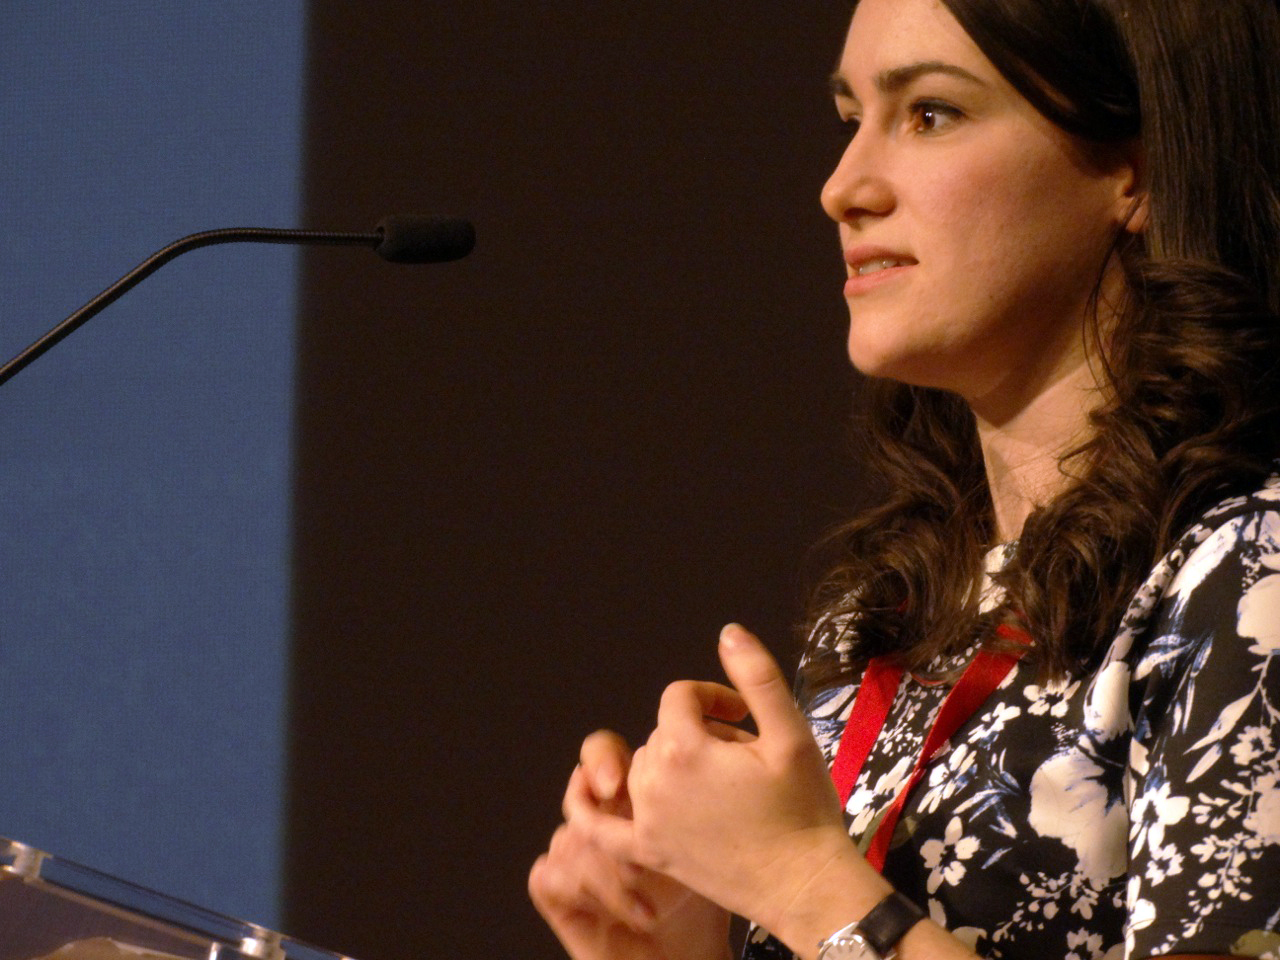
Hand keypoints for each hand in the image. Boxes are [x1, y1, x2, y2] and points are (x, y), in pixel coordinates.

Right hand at [529, 731, 731, 959]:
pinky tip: (636, 915)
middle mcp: (595, 819)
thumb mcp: (710, 838)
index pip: (600, 752)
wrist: (689, 955)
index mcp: (629, 795)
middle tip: (639, 863)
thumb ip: (696, 796)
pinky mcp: (555, 889)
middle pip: (576, 792)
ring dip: (609, 874)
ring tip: (650, 902)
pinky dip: (588, 894)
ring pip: (568, 839)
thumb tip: (702, 763)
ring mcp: (573, 852)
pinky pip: (549, 874)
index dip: (601, 760)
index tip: (617, 785)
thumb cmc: (702, 897)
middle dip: (603, 822)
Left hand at [569, 625, 860, 938]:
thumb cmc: (803, 809)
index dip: (714, 697)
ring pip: (645, 767)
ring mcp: (646, 822)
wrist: (805, 886)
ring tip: (721, 783)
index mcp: (684, 748)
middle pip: (664, 731)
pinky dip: (589, 807)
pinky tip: (589, 792)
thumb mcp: (791, 734)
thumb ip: (757, 676)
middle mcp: (653, 782)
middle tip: (746, 756)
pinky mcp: (647, 853)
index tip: (747, 716)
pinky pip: (600, 826)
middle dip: (701, 733)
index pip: (680, 697)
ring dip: (675, 763)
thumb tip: (728, 632)